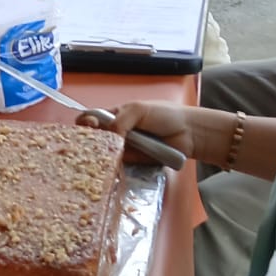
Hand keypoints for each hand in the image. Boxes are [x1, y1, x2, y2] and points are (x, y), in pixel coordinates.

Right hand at [79, 101, 204, 161]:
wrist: (189, 133)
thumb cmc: (165, 115)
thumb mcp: (138, 110)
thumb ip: (120, 120)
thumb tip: (108, 136)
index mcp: (116, 114)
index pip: (93, 117)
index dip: (86, 121)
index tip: (86, 125)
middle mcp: (116, 131)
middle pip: (95, 137)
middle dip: (88, 139)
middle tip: (89, 142)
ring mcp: (124, 148)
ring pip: (104, 152)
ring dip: (99, 154)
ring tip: (95, 156)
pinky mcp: (132, 163)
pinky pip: (117, 165)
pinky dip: (112, 165)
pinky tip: (106, 166)